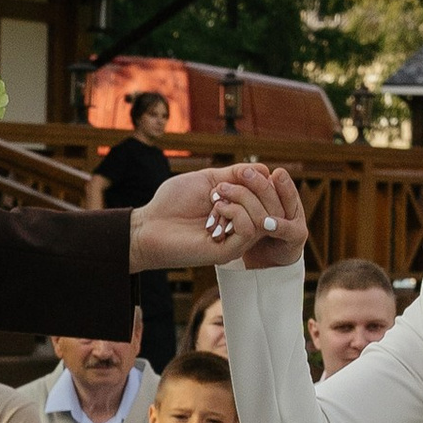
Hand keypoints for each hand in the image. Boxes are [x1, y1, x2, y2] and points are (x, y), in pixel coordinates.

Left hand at [130, 160, 302, 272]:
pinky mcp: (228, 252)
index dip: (264, 180)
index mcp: (241, 209)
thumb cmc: (173, 202)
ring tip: (216, 198)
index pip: (271, 195)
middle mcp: (243, 226)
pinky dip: (235, 213)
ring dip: (241, 198)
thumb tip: (264, 170)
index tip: (244, 172)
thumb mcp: (208, 179)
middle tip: (225, 185)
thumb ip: (236, 174)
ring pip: (263, 217)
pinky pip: (249, 229)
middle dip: (255, 186)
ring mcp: (237, 241)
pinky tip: (216, 211)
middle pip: (272, 205)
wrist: (149, 224)